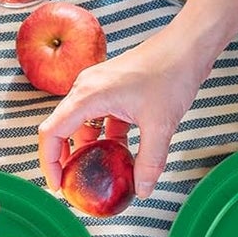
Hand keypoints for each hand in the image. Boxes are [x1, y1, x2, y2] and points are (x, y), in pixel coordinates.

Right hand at [38, 28, 209, 197]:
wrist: (188, 45)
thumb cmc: (172, 72)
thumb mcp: (161, 125)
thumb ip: (150, 162)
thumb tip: (144, 190)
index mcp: (87, 96)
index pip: (51, 133)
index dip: (49, 163)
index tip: (58, 185)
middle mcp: (85, 89)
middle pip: (60, 129)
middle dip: (64, 158)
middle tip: (72, 182)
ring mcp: (95, 87)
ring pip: (79, 124)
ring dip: (86, 147)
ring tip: (97, 169)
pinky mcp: (108, 88)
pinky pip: (96, 117)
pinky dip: (103, 136)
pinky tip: (120, 150)